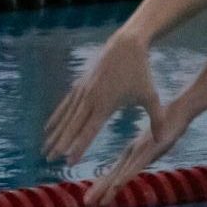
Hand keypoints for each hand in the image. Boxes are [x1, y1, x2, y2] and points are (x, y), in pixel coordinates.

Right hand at [44, 32, 184, 204]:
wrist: (126, 44)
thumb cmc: (141, 72)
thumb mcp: (151, 96)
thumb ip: (156, 120)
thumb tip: (162, 141)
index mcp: (105, 104)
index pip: (89, 131)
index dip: (78, 147)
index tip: (68, 162)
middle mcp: (90, 98)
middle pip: (72, 126)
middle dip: (60, 144)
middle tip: (49, 160)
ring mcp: (83, 90)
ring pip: (65, 116)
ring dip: (55, 134)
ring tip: (45, 149)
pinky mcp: (80, 84)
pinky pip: (65, 104)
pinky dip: (56, 117)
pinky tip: (48, 128)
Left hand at [84, 101, 190, 206]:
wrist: (179, 110)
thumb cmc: (167, 125)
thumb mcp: (155, 142)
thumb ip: (146, 151)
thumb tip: (141, 158)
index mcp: (132, 151)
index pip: (114, 171)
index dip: (102, 184)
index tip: (90, 197)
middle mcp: (133, 152)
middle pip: (113, 174)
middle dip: (99, 189)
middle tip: (85, 203)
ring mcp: (140, 151)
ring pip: (121, 173)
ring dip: (108, 188)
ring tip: (98, 202)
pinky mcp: (150, 150)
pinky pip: (136, 166)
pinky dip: (125, 176)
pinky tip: (117, 185)